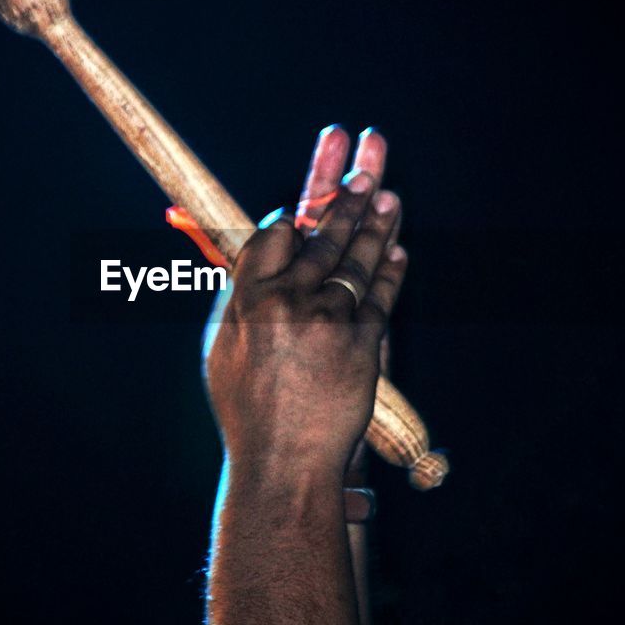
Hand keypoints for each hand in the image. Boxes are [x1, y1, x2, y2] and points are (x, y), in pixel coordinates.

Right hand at [202, 126, 406, 480]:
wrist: (280, 463)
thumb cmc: (248, 410)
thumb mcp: (224, 350)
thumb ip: (239, 300)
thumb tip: (250, 261)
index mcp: (245, 299)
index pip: (272, 234)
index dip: (293, 218)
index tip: (304, 209)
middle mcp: (285, 302)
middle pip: (320, 235)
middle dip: (345, 195)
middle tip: (367, 162)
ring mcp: (326, 320)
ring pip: (356, 259)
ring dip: (376, 222)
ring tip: (388, 195)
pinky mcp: (361, 343)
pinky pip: (381, 296)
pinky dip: (392, 271)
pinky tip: (400, 252)